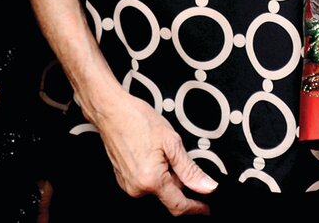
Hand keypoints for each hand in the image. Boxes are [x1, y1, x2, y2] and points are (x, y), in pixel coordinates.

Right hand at [89, 90, 216, 214]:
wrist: (111, 110)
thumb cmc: (136, 120)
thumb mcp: (172, 142)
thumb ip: (190, 169)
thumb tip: (207, 186)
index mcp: (150, 180)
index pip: (178, 205)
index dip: (196, 207)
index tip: (205, 207)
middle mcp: (136, 187)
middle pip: (169, 193)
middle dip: (178, 179)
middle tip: (175, 154)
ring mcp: (127, 183)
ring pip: (157, 187)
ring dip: (165, 173)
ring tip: (158, 149)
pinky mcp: (123, 178)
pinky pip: (145, 181)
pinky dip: (153, 171)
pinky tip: (149, 152)